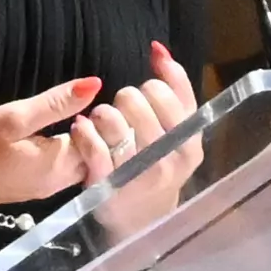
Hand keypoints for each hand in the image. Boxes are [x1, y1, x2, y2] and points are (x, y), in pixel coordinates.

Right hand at [0, 51, 177, 214]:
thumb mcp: (13, 117)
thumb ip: (56, 102)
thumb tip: (96, 84)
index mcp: (59, 166)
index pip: (104, 143)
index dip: (110, 119)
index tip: (110, 94)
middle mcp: (60, 182)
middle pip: (100, 157)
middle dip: (107, 131)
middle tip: (106, 99)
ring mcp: (47, 186)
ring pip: (84, 161)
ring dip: (91, 139)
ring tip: (88, 109)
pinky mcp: (35, 185)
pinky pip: (68, 166)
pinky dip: (75, 147)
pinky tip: (68, 128)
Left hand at [87, 40, 201, 212]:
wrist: (143, 221)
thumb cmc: (157, 164)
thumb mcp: (176, 131)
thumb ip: (174, 88)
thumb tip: (158, 49)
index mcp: (190, 142)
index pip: (165, 92)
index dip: (149, 88)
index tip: (146, 100)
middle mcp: (169, 159)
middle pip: (136, 101)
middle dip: (124, 100)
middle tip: (121, 113)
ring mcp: (139, 176)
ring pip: (113, 121)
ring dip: (101, 115)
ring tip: (101, 123)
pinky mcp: (109, 188)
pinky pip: (93, 149)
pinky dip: (83, 133)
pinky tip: (80, 128)